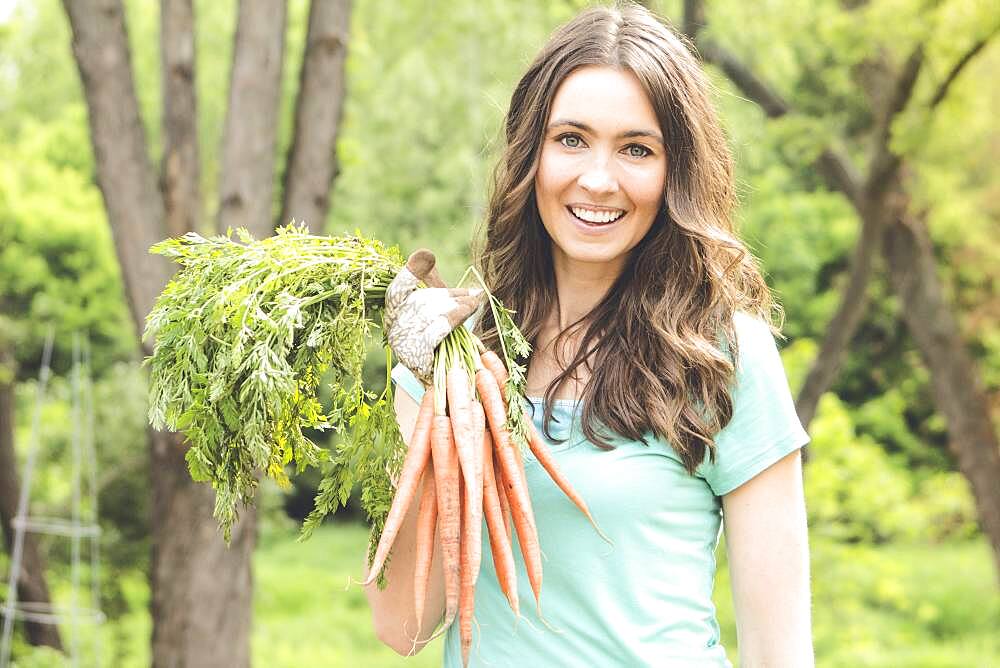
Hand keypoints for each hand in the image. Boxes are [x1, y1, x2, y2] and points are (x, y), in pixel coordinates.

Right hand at [384, 249, 483, 385]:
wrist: (441, 385)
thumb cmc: (439, 346)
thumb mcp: (434, 313)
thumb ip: (430, 286)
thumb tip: (426, 256)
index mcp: (393, 316)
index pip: (396, 290)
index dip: (408, 273)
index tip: (425, 257)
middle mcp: (393, 328)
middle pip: (421, 300)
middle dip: (450, 294)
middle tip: (473, 294)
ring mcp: (402, 344)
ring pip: (430, 312)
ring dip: (457, 304)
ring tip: (475, 301)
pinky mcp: (416, 357)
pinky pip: (437, 330)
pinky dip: (454, 317)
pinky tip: (469, 310)